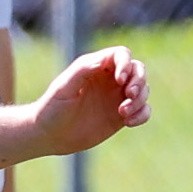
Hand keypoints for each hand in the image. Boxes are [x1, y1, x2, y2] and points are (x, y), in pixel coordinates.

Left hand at [31, 47, 148, 155]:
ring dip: (140, 100)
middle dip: (140, 80)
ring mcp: (116, 98)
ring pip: (143, 90)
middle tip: (130, 94)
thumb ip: (82, 71)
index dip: (126, 63)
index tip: (120, 80)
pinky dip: (142, 114)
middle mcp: (109, 80)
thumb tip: (102, 61)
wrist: (49, 136)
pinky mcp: (121, 116)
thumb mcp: (63, 88)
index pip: (121, 55)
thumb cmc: (51, 108)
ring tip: (122, 113)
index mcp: (95, 67)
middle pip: (138, 69)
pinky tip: (128, 122)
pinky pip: (143, 110)